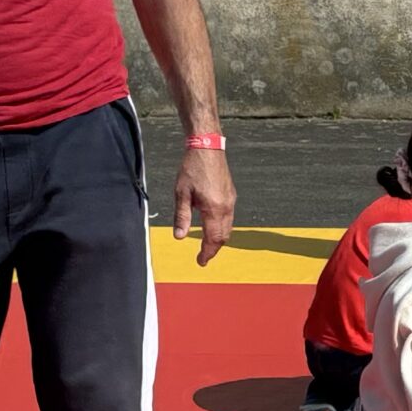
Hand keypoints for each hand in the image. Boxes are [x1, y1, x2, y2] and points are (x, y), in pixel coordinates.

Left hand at [174, 145, 234, 267]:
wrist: (207, 148)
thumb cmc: (192, 168)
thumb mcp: (181, 193)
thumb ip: (182, 217)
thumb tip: (180, 237)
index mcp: (214, 209)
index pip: (213, 239)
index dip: (207, 253)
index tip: (201, 262)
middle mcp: (226, 208)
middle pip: (224, 237)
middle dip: (214, 249)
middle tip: (203, 256)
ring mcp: (231, 202)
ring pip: (228, 229)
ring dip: (218, 239)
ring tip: (207, 244)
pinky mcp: (231, 196)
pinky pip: (229, 218)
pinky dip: (222, 228)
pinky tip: (212, 225)